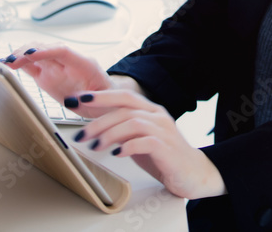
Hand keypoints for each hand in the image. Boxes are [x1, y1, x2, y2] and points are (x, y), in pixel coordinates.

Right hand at [2, 44, 114, 116]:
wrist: (106, 99)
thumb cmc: (107, 98)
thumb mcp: (104, 100)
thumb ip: (88, 98)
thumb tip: (72, 99)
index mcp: (85, 63)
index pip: (63, 51)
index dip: (46, 50)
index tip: (31, 53)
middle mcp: (68, 62)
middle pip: (46, 48)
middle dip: (28, 51)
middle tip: (13, 60)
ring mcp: (56, 67)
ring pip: (36, 54)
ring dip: (20, 55)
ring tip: (6, 62)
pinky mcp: (47, 75)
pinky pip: (31, 65)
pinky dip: (18, 63)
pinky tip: (6, 64)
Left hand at [70, 89, 225, 199]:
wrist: (195, 174)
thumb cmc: (165, 157)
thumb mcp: (139, 140)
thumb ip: (122, 131)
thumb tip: (93, 130)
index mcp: (150, 110)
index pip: (122, 96)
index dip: (98, 96)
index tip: (76, 100)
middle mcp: (158, 115)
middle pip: (124, 108)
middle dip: (97, 120)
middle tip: (80, 134)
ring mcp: (164, 130)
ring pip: (132, 122)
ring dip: (109, 134)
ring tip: (95, 146)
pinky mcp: (167, 148)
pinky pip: (145, 141)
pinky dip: (128, 146)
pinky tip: (117, 153)